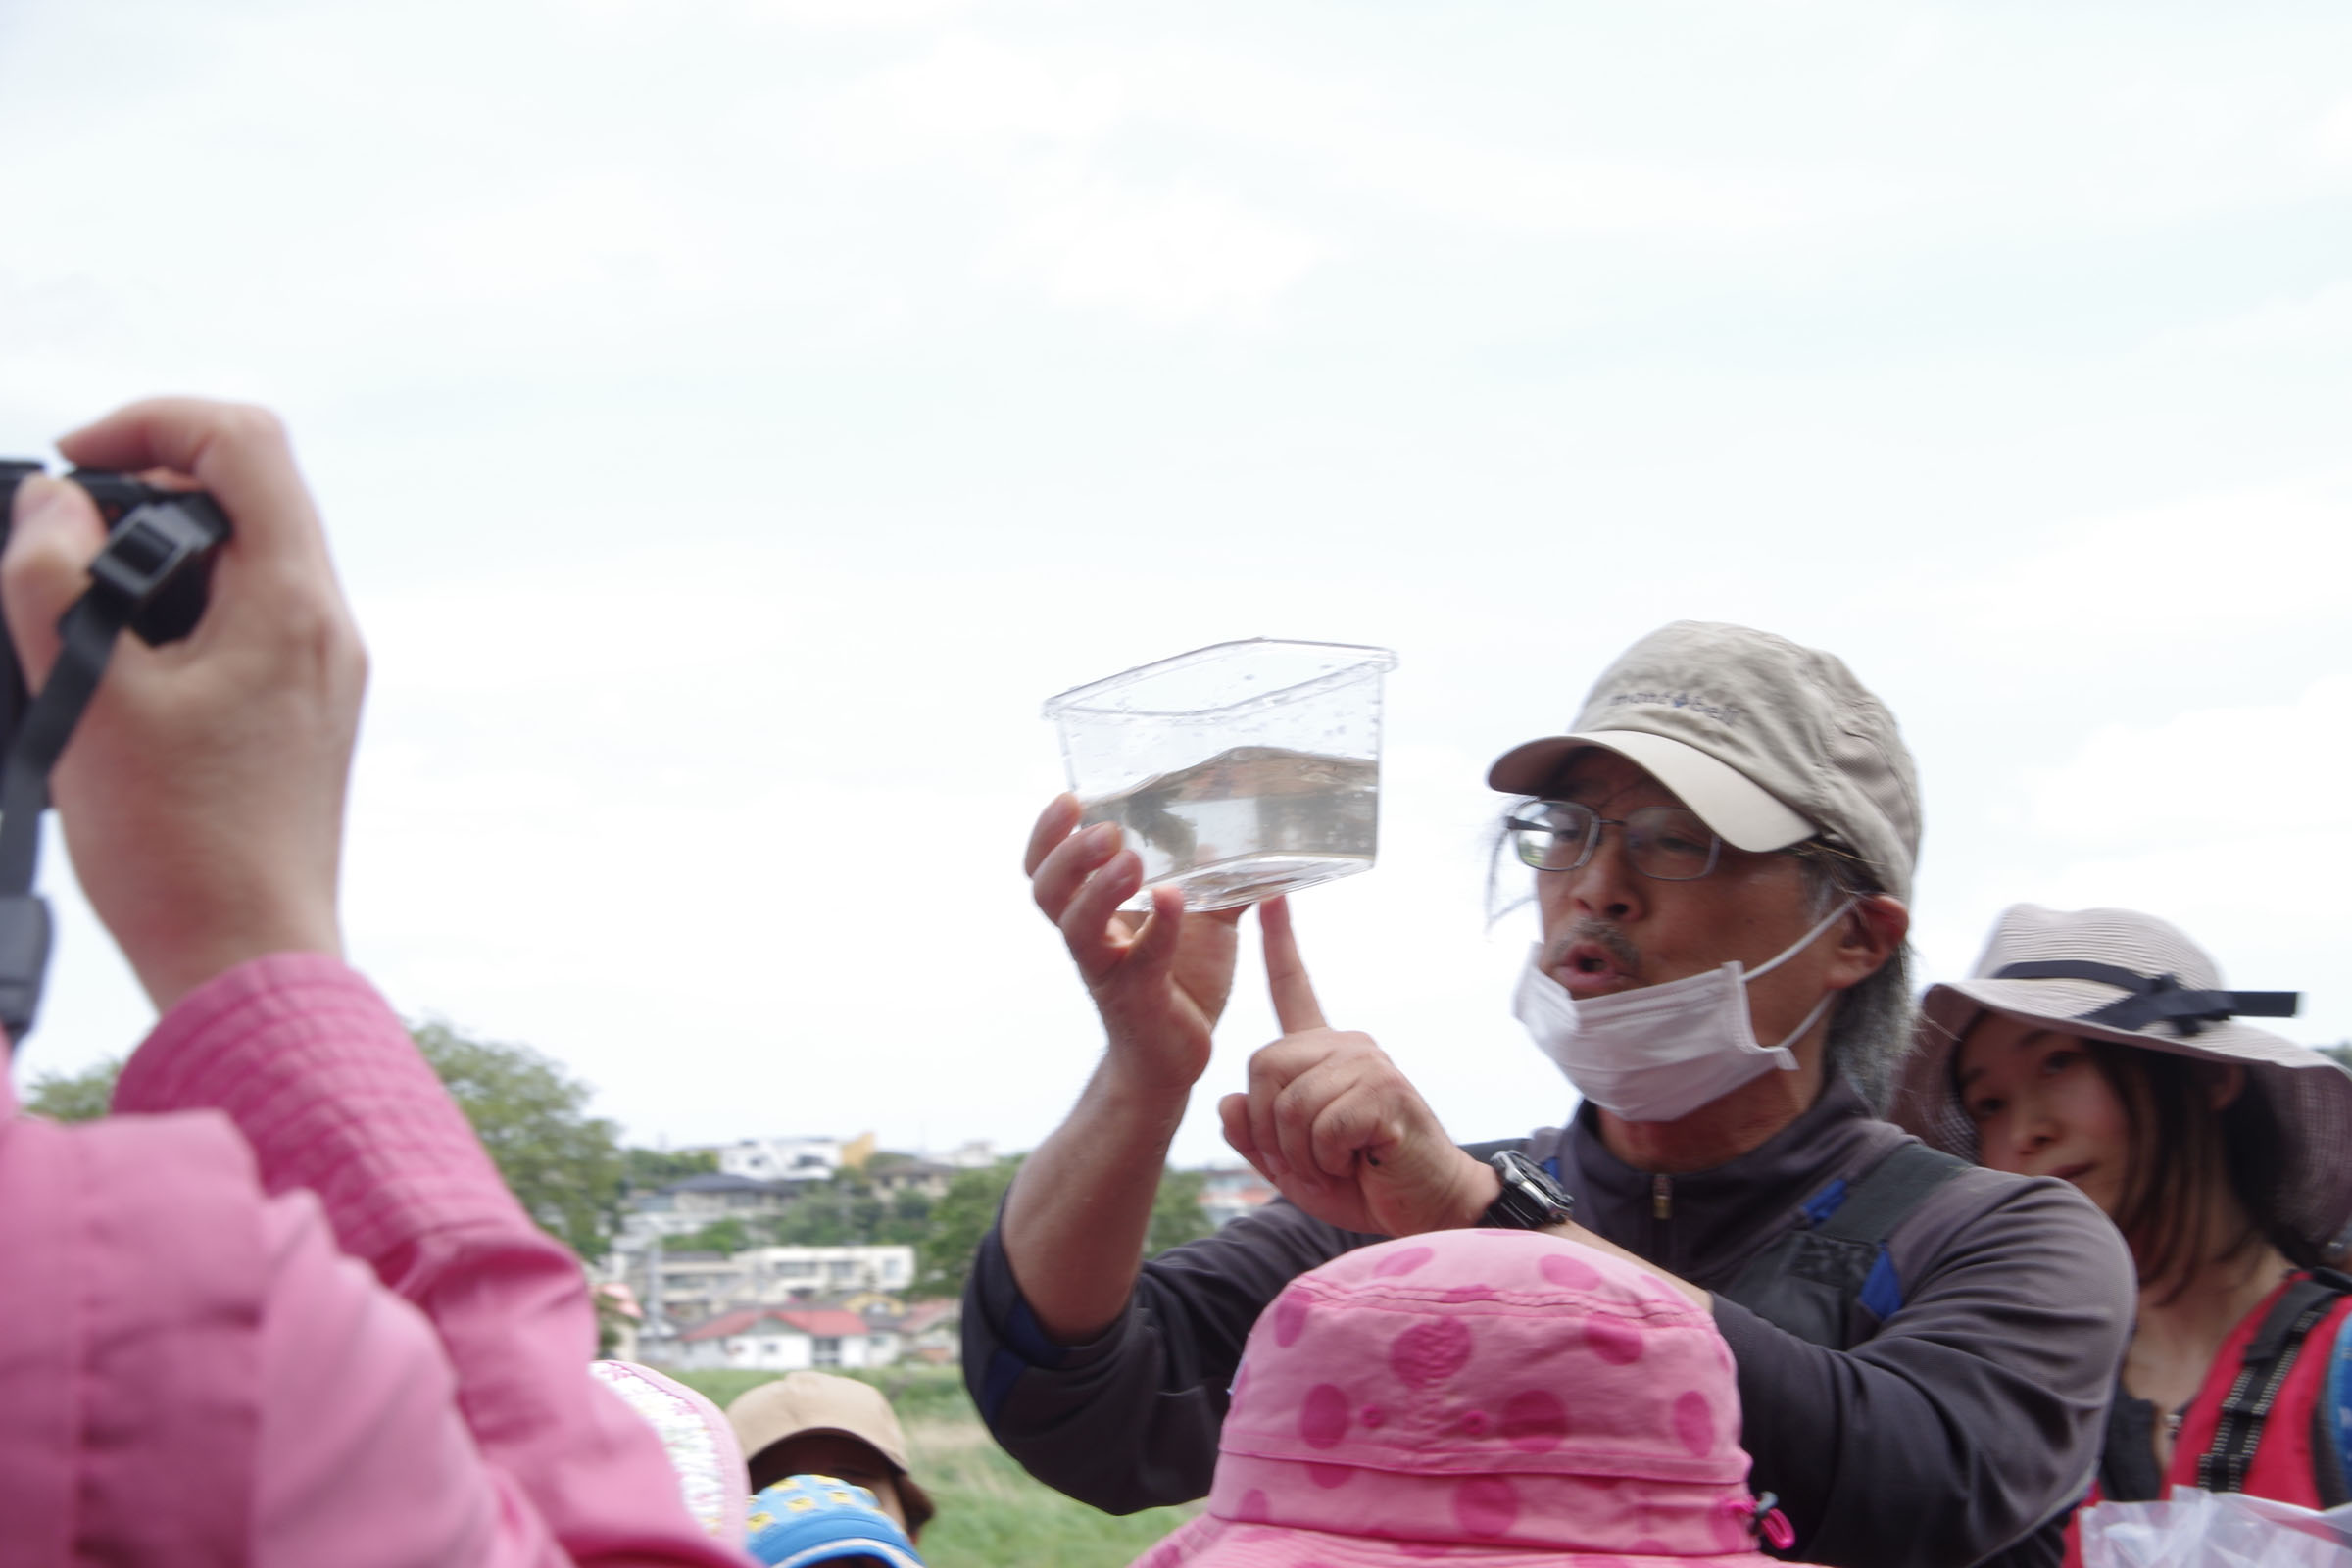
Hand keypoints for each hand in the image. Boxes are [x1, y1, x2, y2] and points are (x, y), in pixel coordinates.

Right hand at [0, 399, 364, 1010]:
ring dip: (157, 553)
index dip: (150, 421)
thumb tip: (53, 504)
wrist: (246, 953)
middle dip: (144, 487)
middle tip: (61, 539)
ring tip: (78, 605)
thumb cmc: (178, 847)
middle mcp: (325, 624)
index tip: (73, 462)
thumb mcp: (87, 695)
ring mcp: (321, 667)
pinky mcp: (303, 708)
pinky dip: (180, 607)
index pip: (245, 440)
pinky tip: (119, 662)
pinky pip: (248, 615)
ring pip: (246, 555)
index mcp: (293, 602)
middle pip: (249, 491)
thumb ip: (51, 579)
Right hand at [1023, 793, 1246, 1096]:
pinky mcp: (1139, 1000)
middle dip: (1067, 855)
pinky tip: (1173, 900)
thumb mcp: (1202, 918)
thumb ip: (1215, 879)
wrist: (1176, 1055)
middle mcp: (1088, 939)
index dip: (1047, 834)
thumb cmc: (1180, 979)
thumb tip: (1244, 836)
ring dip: (1099, 890)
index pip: (1045, 867)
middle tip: (1106, 829)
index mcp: (1091, 912)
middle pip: (1047, 891)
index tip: (1069, 799)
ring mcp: (1109, 971)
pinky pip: (1142, 962)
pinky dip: (1159, 928)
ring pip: (1077, 928)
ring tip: (1129, 861)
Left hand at [1218, 896, 1491, 1236]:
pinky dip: (1325, 1160)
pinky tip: (1356, 1162)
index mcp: (1322, 1052)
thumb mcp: (1291, 1165)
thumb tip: (1229, 1101)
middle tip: (1306, 1160)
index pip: (1293, 987)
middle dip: (1268, 1129)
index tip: (1271, 895)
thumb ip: (1253, 1136)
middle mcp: (1345, 1044)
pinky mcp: (1384, 1090)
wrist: (1426, 1210)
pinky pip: (1319, 1125)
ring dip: (1300, 1154)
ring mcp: (1368, 1062)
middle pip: (1262, 1064)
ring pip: (1288, 1101)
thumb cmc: (1360, 1182)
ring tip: (1335, 1165)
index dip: (1279, 943)